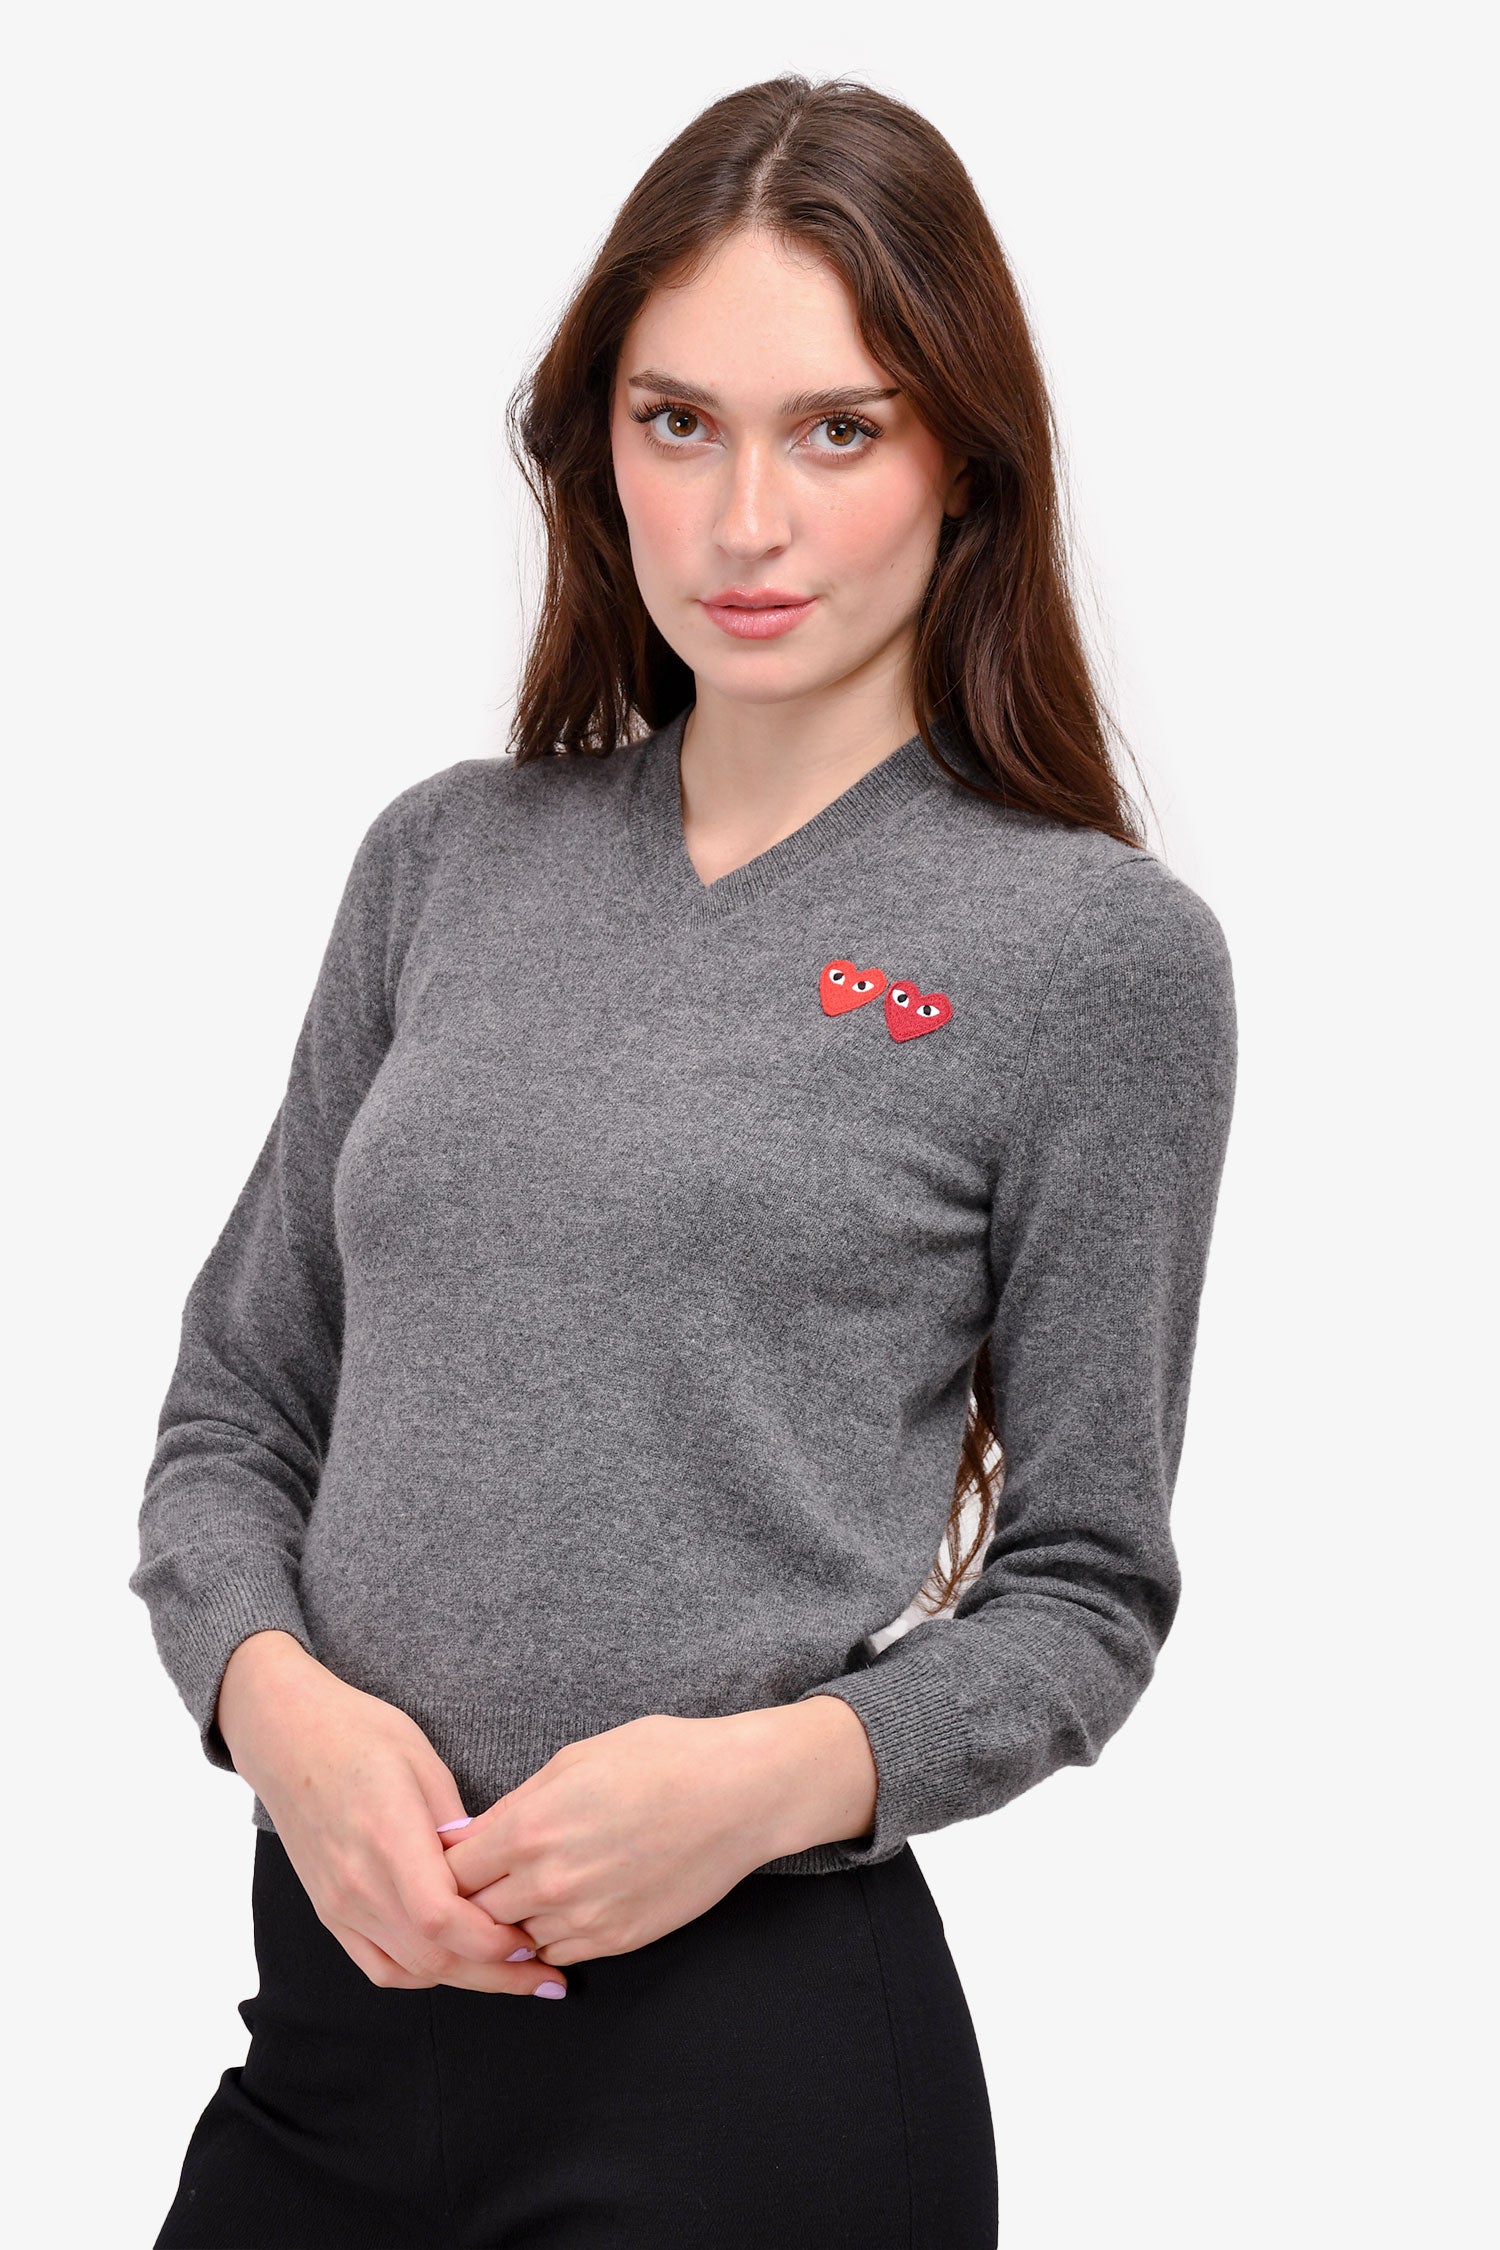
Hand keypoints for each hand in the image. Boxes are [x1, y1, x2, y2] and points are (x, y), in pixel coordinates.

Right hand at [215, 1630, 566, 1997]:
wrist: (288, 1736)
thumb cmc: (359, 1735)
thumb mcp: (425, 1764)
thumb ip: (460, 1828)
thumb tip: (497, 1870)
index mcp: (388, 1839)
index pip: (442, 1918)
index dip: (491, 1941)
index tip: (532, 1938)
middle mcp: (359, 1883)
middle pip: (432, 1957)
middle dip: (496, 1974)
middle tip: (544, 1975)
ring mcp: (340, 1904)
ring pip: (409, 1970)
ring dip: (465, 1979)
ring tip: (511, 1976)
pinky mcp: (330, 1912)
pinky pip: (378, 1965)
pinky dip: (421, 1975)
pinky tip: (455, 1966)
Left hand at [437, 1705, 872, 1967]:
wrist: (737, 1794)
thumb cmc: (660, 1759)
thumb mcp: (574, 1759)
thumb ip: (515, 1805)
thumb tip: (469, 1837)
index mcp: (528, 1827)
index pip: (449, 1872)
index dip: (445, 1866)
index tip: (453, 1859)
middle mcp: (547, 1881)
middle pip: (474, 1914)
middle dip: (473, 1899)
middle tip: (483, 1881)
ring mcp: (584, 1917)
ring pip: (515, 1940)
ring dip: (513, 1921)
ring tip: (533, 1888)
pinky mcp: (618, 1941)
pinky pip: (558, 1954)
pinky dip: (551, 1937)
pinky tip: (567, 1905)